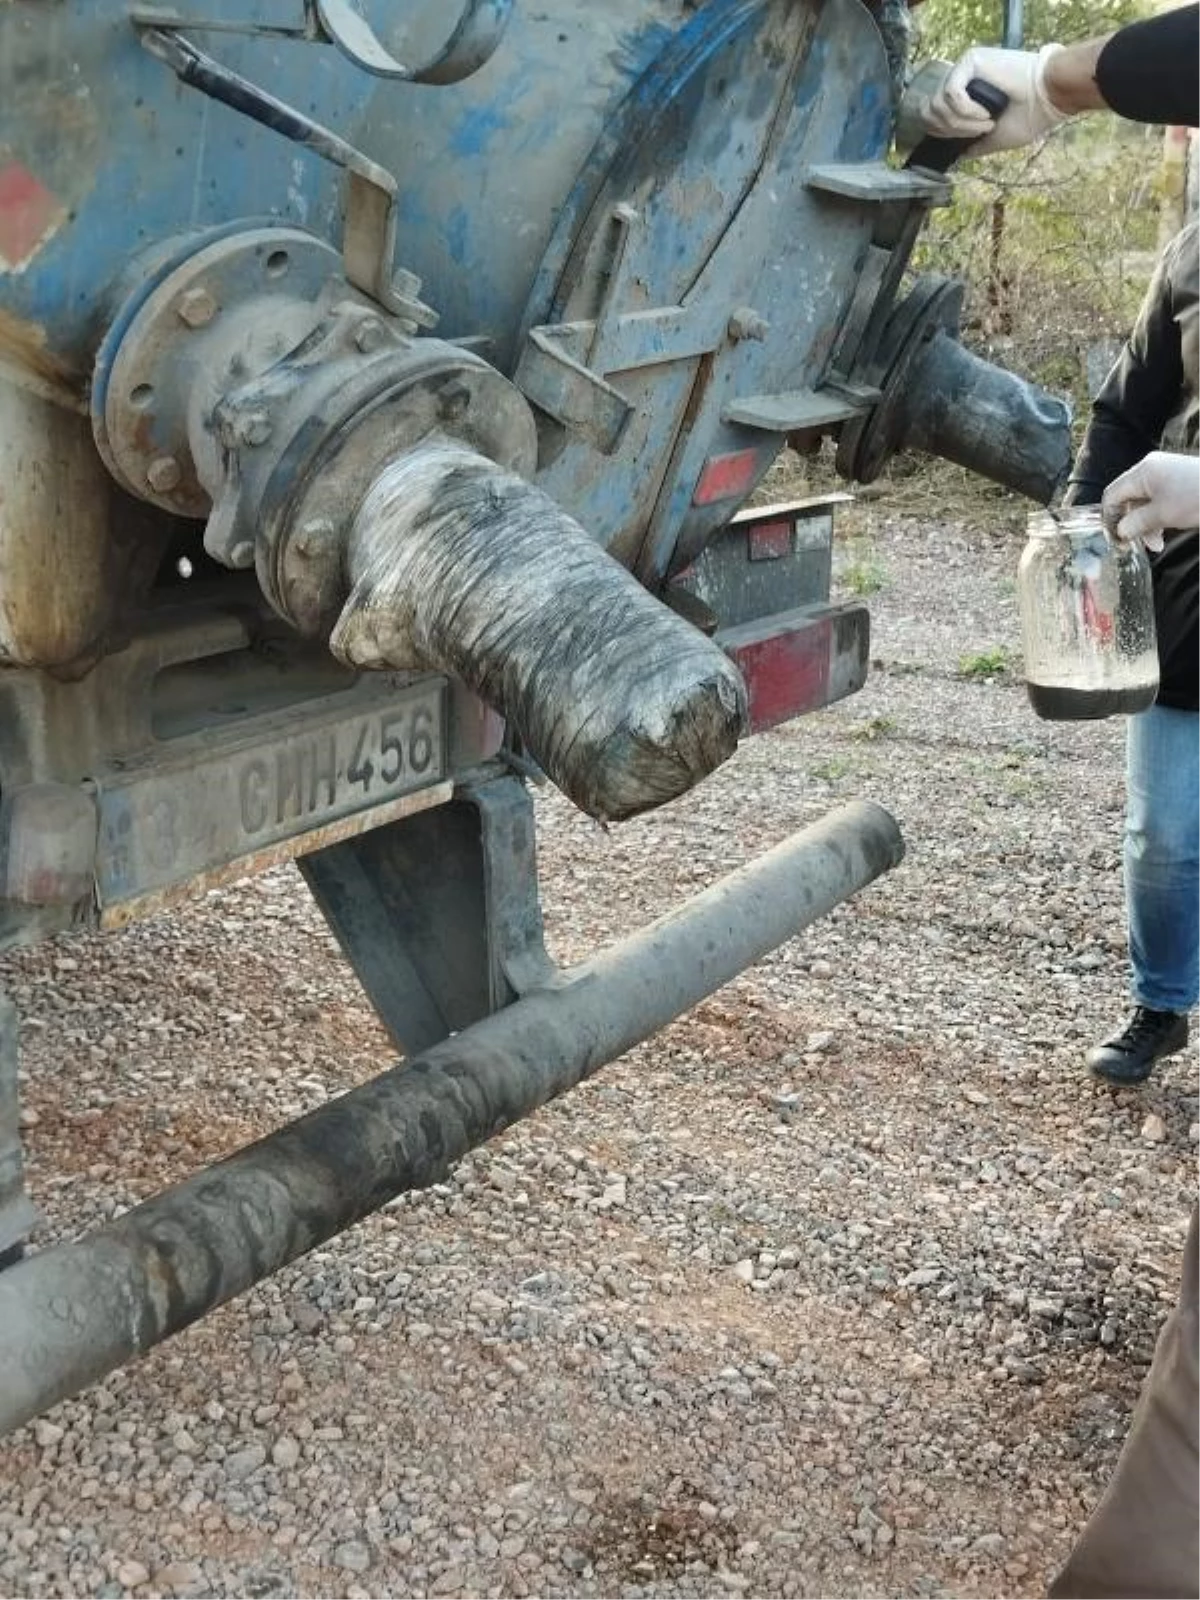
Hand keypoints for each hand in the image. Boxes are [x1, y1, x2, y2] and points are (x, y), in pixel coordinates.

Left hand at [918, 45, 1066, 153]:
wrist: (1049, 98)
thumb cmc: (1029, 117)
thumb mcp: (994, 138)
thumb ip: (973, 145)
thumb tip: (956, 156)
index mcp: (964, 96)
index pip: (931, 114)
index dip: (942, 132)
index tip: (971, 138)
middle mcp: (960, 79)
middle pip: (928, 111)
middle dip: (950, 130)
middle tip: (978, 132)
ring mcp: (963, 68)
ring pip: (938, 104)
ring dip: (962, 123)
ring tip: (987, 123)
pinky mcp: (970, 60)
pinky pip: (951, 93)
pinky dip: (967, 111)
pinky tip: (986, 113)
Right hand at [1101, 451, 1199, 552]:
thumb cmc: (1196, 499)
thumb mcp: (1162, 515)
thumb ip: (1136, 524)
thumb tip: (1120, 532)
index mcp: (1143, 472)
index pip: (1112, 495)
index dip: (1110, 519)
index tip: (1117, 541)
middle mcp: (1151, 468)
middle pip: (1128, 499)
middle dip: (1131, 524)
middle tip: (1139, 546)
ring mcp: (1166, 473)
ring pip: (1144, 502)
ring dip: (1146, 525)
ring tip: (1157, 545)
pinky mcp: (1178, 481)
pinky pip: (1158, 500)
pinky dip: (1158, 517)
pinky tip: (1165, 532)